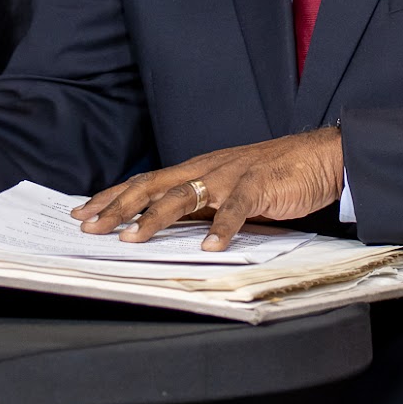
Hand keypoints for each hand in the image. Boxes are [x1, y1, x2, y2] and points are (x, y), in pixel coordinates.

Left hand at [72, 127, 343, 251]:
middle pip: (152, 186)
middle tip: (90, 226)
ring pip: (183, 195)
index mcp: (197, 169)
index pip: (145, 182)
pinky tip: (210, 247)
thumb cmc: (273, 176)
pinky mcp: (258, 186)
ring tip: (132, 238)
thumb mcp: (227, 190)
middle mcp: (206, 169)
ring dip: (154, 218)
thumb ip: (201, 205)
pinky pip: (236, 208)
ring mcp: (230, 176)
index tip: (84, 211)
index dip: (113, 196)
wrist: (319, 157)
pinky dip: (222, 228)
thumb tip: (168, 228)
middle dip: (118, 207)